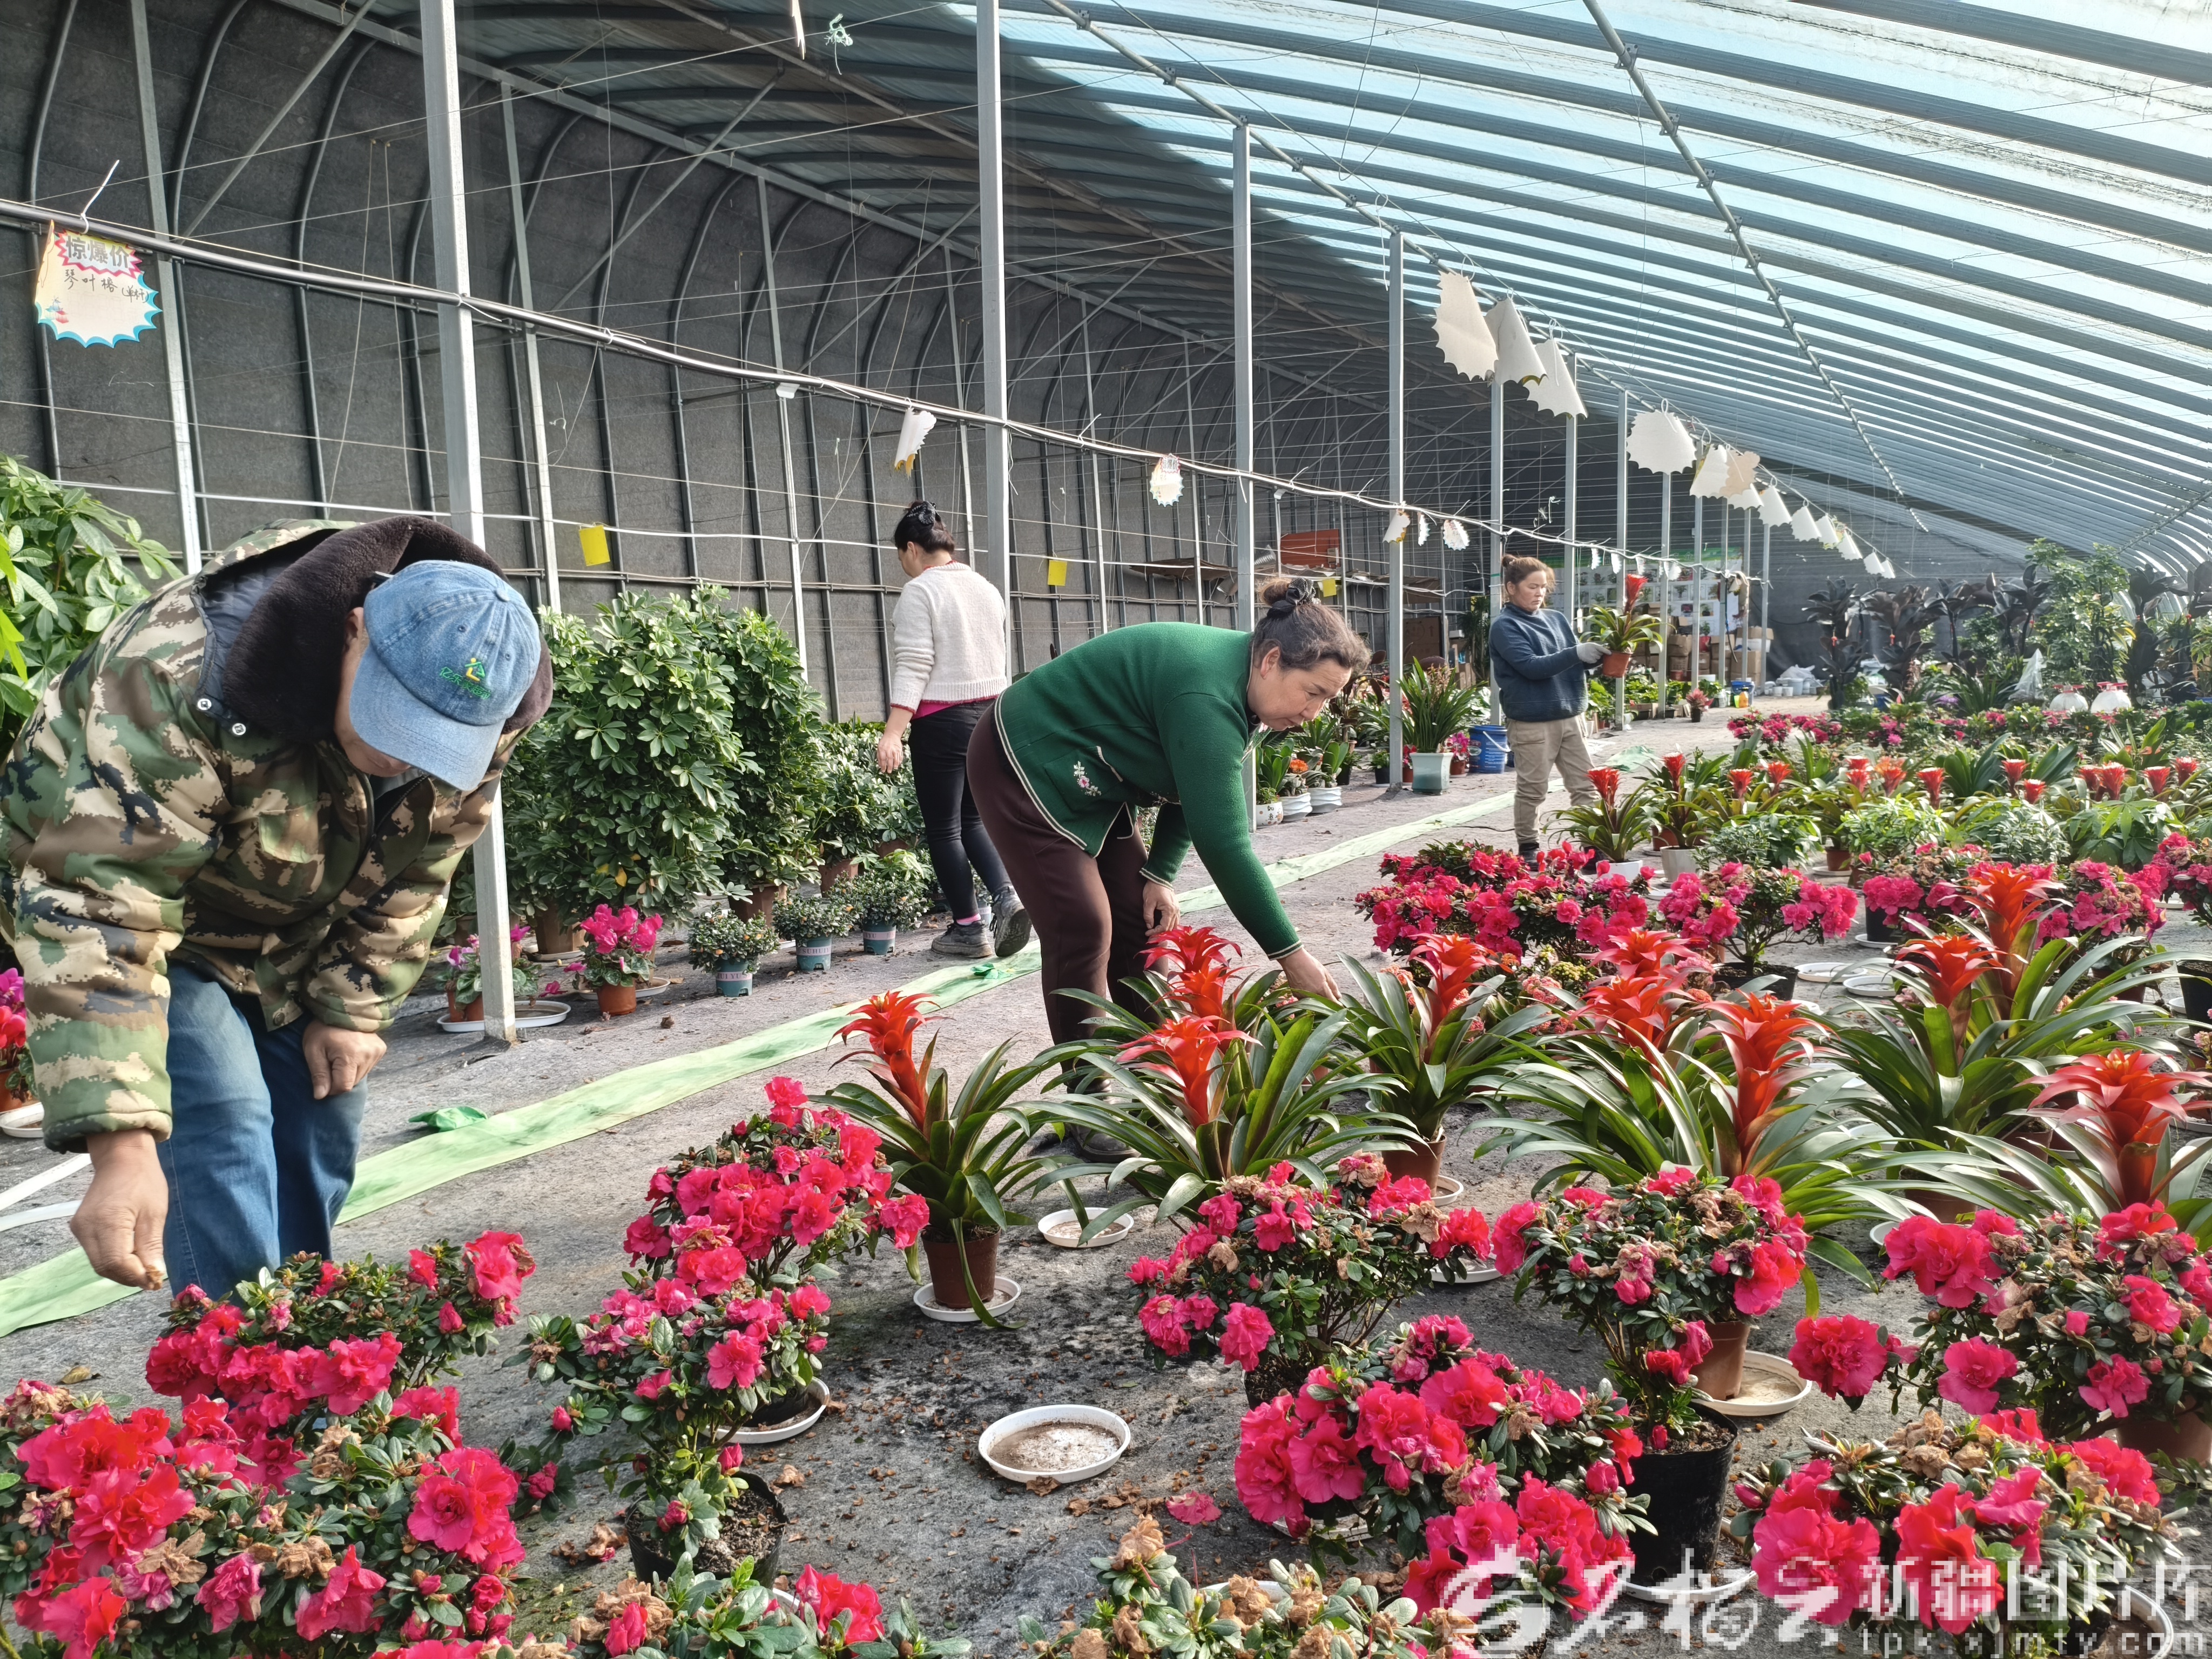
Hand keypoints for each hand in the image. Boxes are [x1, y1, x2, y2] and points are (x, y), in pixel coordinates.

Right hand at [73, 1129, 167, 1289]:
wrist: (121, 1158)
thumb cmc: (144, 1181)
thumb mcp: (155, 1213)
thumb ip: (150, 1245)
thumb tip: (153, 1275)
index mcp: (108, 1222)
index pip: (116, 1263)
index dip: (135, 1276)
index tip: (154, 1280)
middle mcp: (87, 1228)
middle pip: (104, 1267)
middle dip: (128, 1276)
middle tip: (151, 1277)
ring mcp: (79, 1228)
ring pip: (98, 1263)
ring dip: (120, 1270)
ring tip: (142, 1267)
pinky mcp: (79, 1227)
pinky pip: (94, 1252)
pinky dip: (112, 1260)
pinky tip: (129, 1256)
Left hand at [304, 1022, 386, 1099]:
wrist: (343, 1006)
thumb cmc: (323, 1028)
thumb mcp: (313, 1050)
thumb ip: (319, 1074)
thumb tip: (320, 1096)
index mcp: (350, 1056)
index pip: (343, 1087)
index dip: (330, 1087)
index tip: (323, 1076)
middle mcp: (368, 1055)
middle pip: (352, 1082)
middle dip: (339, 1079)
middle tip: (330, 1062)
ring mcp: (377, 1052)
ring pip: (360, 1076)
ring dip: (349, 1072)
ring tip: (341, 1056)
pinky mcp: (381, 1049)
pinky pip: (367, 1067)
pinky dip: (358, 1065)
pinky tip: (351, 1053)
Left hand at [874, 731, 904, 773]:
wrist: (892, 734)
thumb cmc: (884, 742)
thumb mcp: (879, 747)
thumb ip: (879, 756)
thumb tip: (880, 765)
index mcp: (882, 748)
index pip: (882, 758)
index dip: (883, 765)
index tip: (883, 770)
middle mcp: (888, 748)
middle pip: (889, 758)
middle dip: (889, 766)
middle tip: (889, 771)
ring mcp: (895, 748)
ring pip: (896, 757)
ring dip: (895, 763)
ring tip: (895, 768)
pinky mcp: (899, 748)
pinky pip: (900, 755)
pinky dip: (899, 760)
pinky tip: (898, 764)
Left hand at [1140, 880, 1180, 933]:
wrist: (1159, 878)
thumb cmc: (1153, 889)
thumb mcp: (1148, 903)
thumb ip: (1148, 916)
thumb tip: (1149, 926)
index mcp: (1169, 910)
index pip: (1164, 927)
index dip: (1155, 932)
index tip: (1147, 933)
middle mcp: (1176, 911)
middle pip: (1170, 928)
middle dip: (1160, 932)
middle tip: (1151, 934)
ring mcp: (1177, 908)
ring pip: (1175, 924)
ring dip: (1166, 929)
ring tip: (1157, 931)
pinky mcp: (1176, 906)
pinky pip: (1176, 919)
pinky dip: (1171, 924)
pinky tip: (1164, 925)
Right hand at [1278, 947, 1339, 1001]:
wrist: (1293, 960)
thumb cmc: (1310, 964)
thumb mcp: (1325, 973)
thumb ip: (1333, 986)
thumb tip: (1339, 996)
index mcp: (1321, 989)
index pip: (1332, 1002)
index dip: (1336, 1004)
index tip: (1339, 1005)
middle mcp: (1312, 995)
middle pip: (1323, 1005)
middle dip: (1327, 1003)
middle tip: (1328, 996)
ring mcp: (1303, 996)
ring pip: (1313, 1003)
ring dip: (1317, 1001)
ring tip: (1316, 989)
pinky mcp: (1296, 996)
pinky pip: (1305, 1000)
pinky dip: (1309, 998)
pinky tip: (1308, 989)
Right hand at [1575, 641, 1605, 663]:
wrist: (1578, 652)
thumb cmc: (1585, 647)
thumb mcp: (1591, 644)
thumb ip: (1598, 646)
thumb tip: (1604, 649)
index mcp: (1594, 646)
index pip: (1602, 649)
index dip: (1607, 651)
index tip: (1610, 653)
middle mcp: (1594, 651)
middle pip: (1601, 654)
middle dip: (1599, 653)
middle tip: (1595, 652)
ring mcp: (1593, 656)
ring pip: (1598, 658)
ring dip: (1596, 657)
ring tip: (1591, 654)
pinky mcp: (1591, 660)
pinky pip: (1595, 661)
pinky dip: (1594, 659)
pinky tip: (1590, 657)